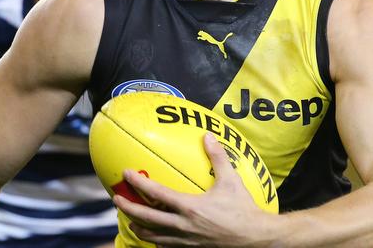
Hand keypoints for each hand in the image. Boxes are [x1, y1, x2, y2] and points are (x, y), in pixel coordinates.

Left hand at [113, 133, 274, 246]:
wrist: (256, 239)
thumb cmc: (243, 209)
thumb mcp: (231, 180)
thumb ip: (217, 157)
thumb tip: (208, 136)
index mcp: (190, 207)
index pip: (156, 193)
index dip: (138, 183)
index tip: (126, 173)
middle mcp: (183, 226)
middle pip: (146, 218)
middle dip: (128, 209)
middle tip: (116, 200)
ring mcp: (185, 241)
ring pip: (153, 237)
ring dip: (139, 227)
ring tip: (131, 221)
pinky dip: (156, 241)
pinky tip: (154, 237)